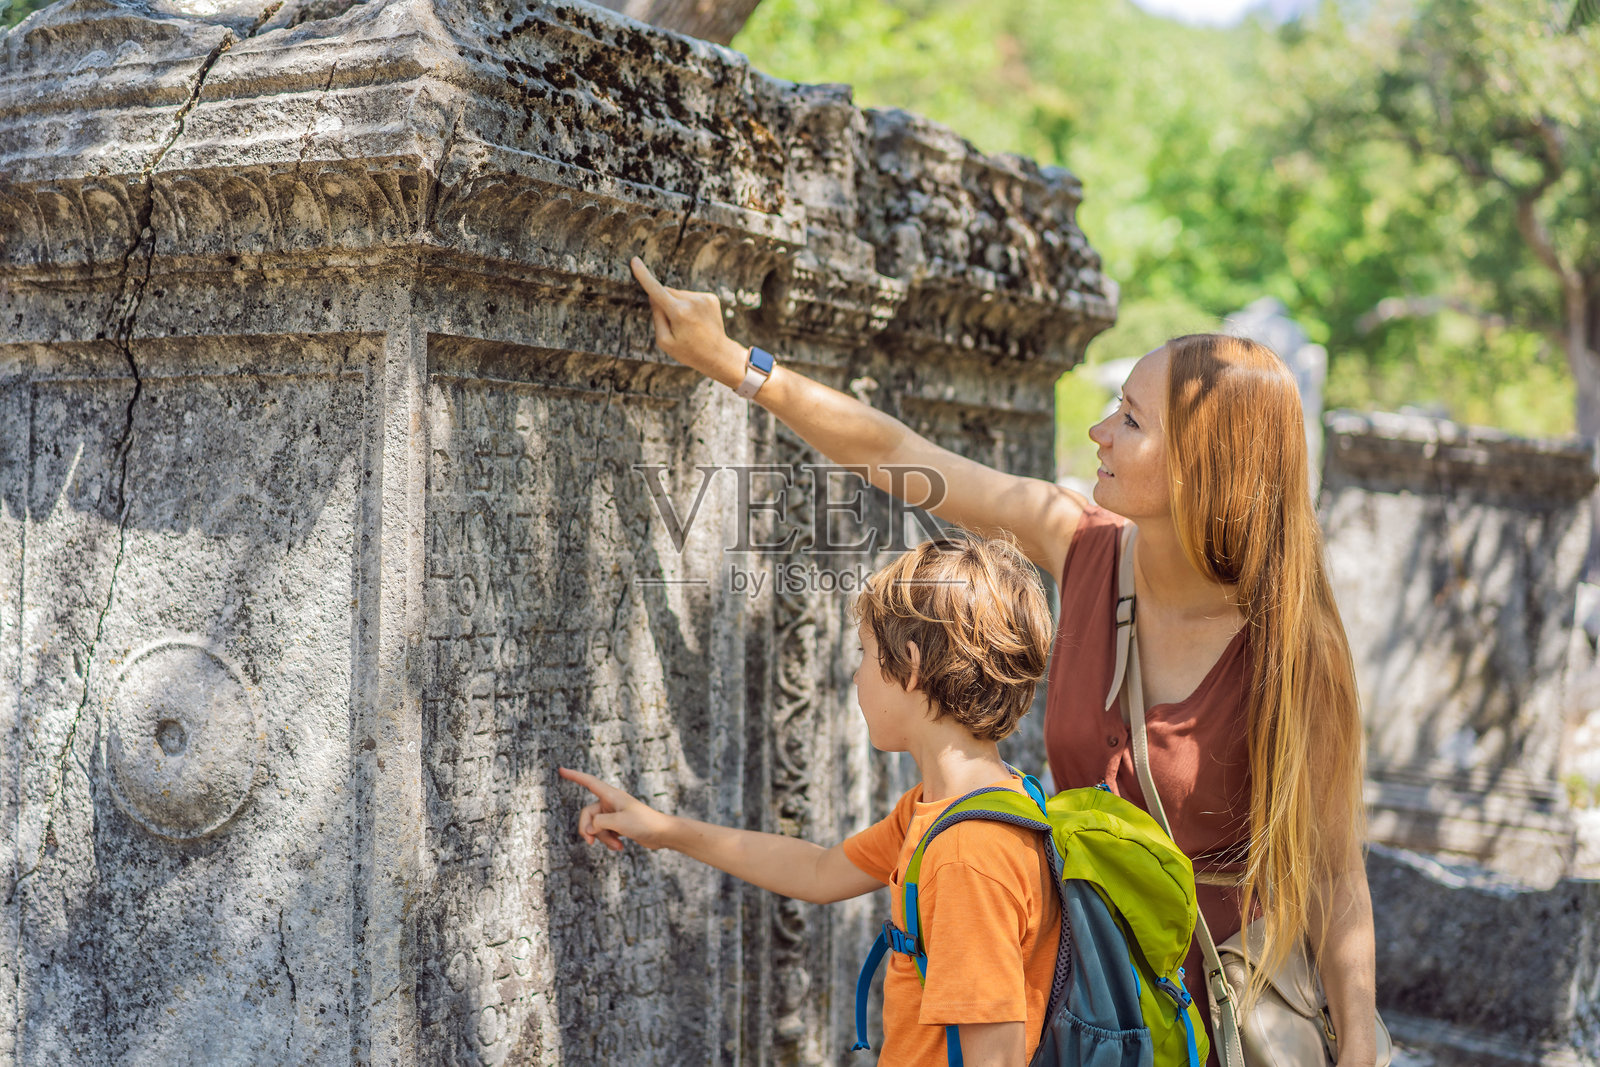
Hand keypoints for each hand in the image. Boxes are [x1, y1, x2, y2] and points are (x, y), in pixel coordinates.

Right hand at [558, 766, 675, 850]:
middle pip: (587, 814)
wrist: (662, 833)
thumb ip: (599, 823)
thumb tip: (589, 829)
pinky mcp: (618, 825)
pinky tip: (619, 846)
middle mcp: (611, 802)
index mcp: (611, 795)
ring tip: (616, 846)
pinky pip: (604, 833)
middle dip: (588, 829)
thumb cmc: (644, 823)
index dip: (574, 776)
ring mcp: (614, 814)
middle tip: (590, 842)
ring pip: (596, 826)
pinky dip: (609, 841)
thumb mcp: (618, 822)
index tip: (561, 770)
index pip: (588, 782)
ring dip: (603, 838)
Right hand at [629, 256, 748, 387]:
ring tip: (688, 325)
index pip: (656, 290)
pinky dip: (689, 305)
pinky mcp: (711, 297)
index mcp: (678, 313)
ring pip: (679, 294)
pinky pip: (691, 296)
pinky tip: (696, 320)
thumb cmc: (688, 351)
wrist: (718, 354)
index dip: (643, 275)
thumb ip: (657, 317)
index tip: (635, 261)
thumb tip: (654, 297)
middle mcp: (692, 301)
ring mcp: (703, 298)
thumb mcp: (664, 341)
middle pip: (667, 292)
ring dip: (678, 305)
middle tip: (674, 325)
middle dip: (664, 303)